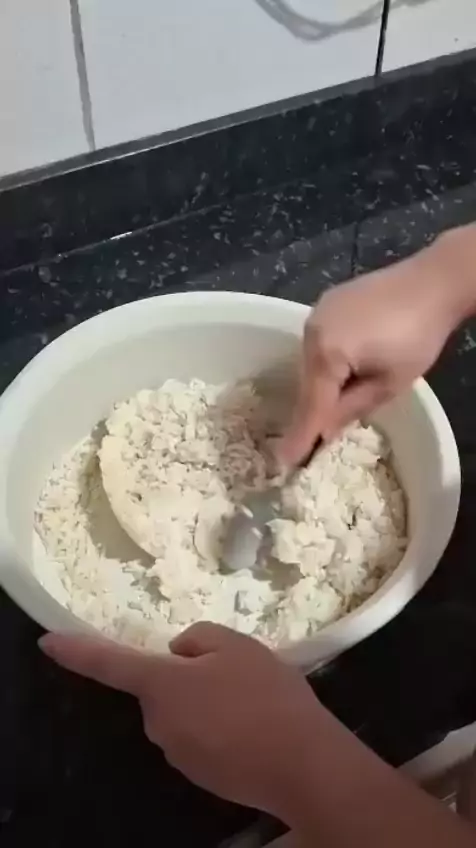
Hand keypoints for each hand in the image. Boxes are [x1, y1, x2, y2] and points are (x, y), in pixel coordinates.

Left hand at [39, 623, 322, 813]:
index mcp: (161, 686)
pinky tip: (254, 727)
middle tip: (235, 673)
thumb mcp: (236, 645)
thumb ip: (199, 639)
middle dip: (188, 678)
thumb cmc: (265, 695)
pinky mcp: (200, 776)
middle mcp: (158, 723)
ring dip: (207, 704)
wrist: (300, 763)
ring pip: (184, 714)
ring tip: (253, 703)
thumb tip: (180, 654)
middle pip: (162, 689)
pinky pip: (201, 738)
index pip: (109, 664)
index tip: (46, 642)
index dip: (76, 651)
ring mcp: (178, 754)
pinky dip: (219, 730)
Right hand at [277, 233, 472, 466]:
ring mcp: (316, 313)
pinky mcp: (325, 303)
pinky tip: (347, 366)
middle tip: (321, 438)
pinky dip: (327, 361)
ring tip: (344, 398)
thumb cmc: (418, 336)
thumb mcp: (390, 383)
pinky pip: (318, 343)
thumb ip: (351, 409)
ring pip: (312, 364)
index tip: (285, 463)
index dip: (301, 436)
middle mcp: (311, 331)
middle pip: (308, 384)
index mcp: (327, 353)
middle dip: (316, 409)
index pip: (312, 405)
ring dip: (323, 384)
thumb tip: (322, 434)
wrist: (433, 281)